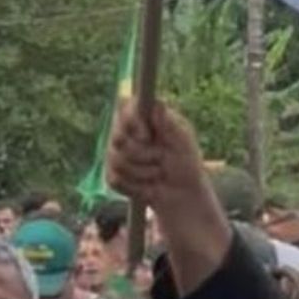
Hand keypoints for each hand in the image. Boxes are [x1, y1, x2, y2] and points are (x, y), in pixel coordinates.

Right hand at [110, 100, 231, 293]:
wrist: (180, 195)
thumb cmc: (185, 164)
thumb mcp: (182, 141)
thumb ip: (168, 124)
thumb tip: (158, 103)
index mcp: (146, 118)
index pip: (125, 108)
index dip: (131, 122)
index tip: (145, 134)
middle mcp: (128, 133)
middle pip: (117, 135)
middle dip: (141, 152)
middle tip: (161, 159)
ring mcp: (117, 153)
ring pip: (116, 159)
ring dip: (142, 171)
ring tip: (158, 173)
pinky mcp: (113, 174)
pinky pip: (115, 179)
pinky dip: (134, 185)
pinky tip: (147, 186)